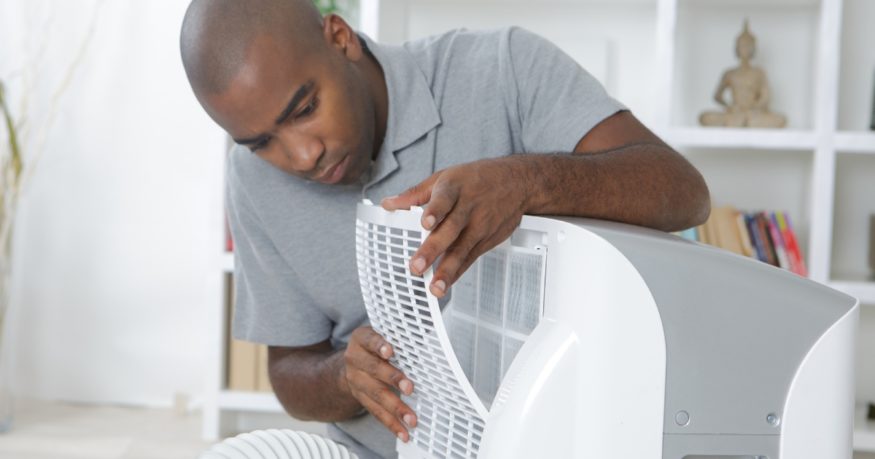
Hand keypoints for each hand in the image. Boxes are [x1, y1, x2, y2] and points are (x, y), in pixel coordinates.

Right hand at [342, 326, 416, 441]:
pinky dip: (391, 423)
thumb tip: (432, 340)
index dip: (379, 345)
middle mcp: (354, 359)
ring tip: (411, 419)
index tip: (390, 352)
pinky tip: (403, 432)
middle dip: (393, 379)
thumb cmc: (377, 344)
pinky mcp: (360, 398)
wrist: (353, 361)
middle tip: (410, 388)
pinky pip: (376, 412)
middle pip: (374, 369)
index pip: (369, 340)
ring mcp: (356, 380)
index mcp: (361, 338)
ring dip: (395, 408)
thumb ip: (400, 337)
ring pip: (376, 394)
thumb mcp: (383, 334)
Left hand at [381, 157, 528, 296]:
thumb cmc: (477, 178)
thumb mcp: (445, 177)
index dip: (435, 211)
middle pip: (450, 230)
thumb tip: (388, 204)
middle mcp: (468, 208)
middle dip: (433, 249)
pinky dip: (458, 272)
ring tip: (435, 287)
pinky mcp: (488, 240)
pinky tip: (447, 283)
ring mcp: (480, 225)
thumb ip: (415, 194)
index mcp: (454, 188)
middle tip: (417, 266)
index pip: (444, 199)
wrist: (518, 182)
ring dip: (448, 270)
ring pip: (462, 249)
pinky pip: (471, 258)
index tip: (425, 223)